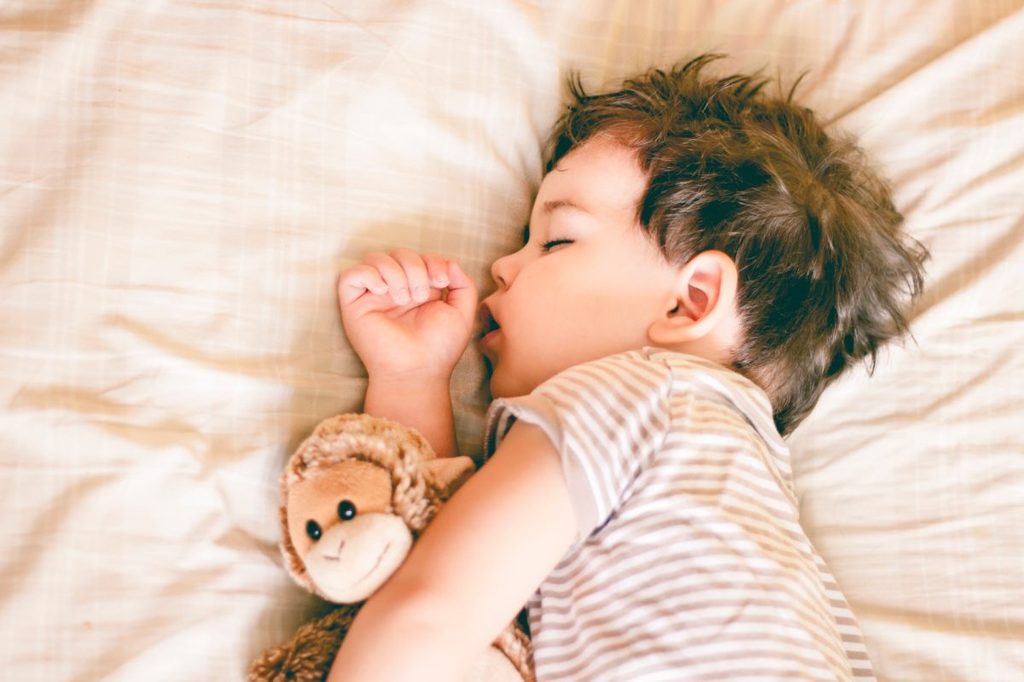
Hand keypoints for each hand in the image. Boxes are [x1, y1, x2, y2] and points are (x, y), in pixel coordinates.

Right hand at [337, 249, 477, 381]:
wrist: (418, 371)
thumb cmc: (439, 348)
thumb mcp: (462, 313)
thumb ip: (464, 285)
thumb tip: (450, 263)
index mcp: (418, 288)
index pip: (420, 257)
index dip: (432, 261)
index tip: (442, 281)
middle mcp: (394, 289)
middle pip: (398, 253)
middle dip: (415, 267)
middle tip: (421, 295)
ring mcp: (373, 296)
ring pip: (375, 258)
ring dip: (395, 272)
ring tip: (404, 299)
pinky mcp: (354, 305)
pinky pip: (350, 275)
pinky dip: (368, 275)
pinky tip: (383, 292)